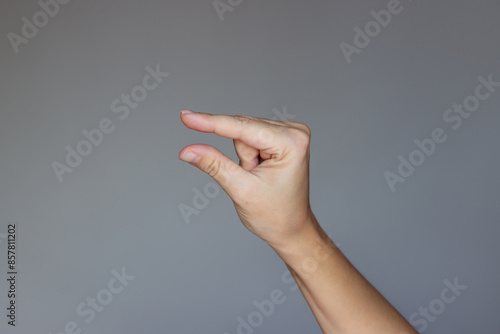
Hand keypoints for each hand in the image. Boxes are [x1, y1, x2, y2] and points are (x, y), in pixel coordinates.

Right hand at [179, 110, 314, 249]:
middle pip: (243, 130)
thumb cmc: (276, 215)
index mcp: (291, 142)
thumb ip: (214, 165)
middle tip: (252, 178)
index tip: (186, 117)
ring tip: (258, 177)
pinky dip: (248, 156)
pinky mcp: (282, 137)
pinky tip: (260, 170)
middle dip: (240, 156)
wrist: (292, 229)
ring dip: (244, 158)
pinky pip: (250, 138)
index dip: (211, 123)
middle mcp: (294, 132)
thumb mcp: (241, 190)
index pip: (242, 127)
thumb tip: (188, 150)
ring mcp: (289, 133)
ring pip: (244, 134)